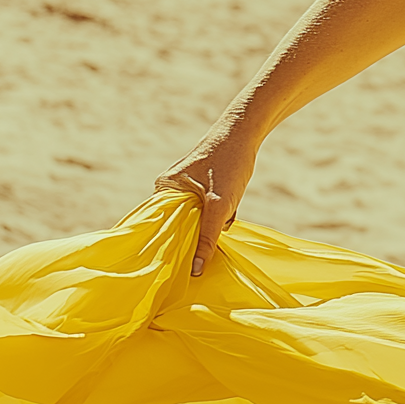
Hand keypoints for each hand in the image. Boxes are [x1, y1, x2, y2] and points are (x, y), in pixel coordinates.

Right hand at [153, 119, 260, 276]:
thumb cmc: (229, 164)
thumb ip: (207, 237)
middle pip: (181, 225)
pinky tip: (232, 205)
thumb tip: (195, 270)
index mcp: (164, 189)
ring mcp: (187, 188)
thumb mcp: (219, 205)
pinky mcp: (204, 188)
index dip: (171, 244)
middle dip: (200, 231)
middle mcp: (171, 189)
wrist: (245, 133)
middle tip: (212, 233)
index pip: (159, 226)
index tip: (177, 264)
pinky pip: (209, 212)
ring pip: (199, 219)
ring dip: (215, 222)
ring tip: (227, 208)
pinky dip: (221, 214)